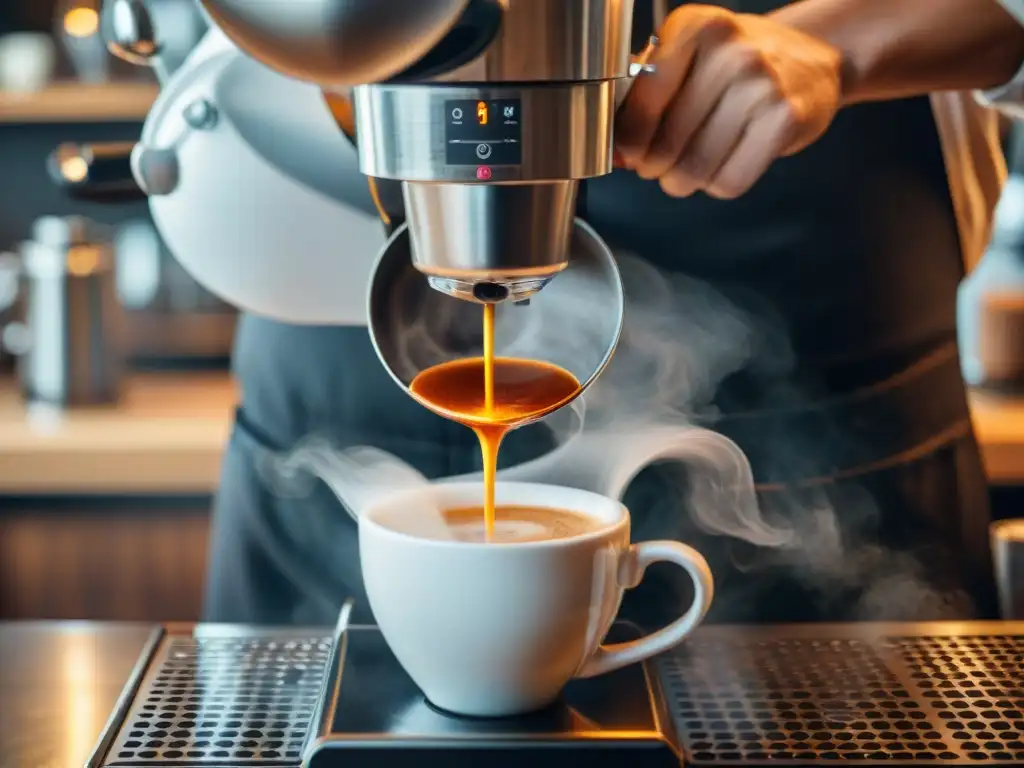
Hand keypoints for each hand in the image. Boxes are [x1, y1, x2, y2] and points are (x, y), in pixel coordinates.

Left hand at [615, 5, 843, 198]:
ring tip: (687, 170)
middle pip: (665, 146)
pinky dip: (718, 184)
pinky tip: (722, 165)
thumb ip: (644, 95)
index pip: (640, 107)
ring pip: (696, 169)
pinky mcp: (786, 118)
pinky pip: (731, 181)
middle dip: (655, 168)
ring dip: (683, 182)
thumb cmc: (736, 62)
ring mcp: (762, 84)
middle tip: (660, 166)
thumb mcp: (687, 57)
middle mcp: (730, 51)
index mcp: (694, 27)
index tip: (630, 152)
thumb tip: (617, 152)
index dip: (629, 142)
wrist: (811, 56)